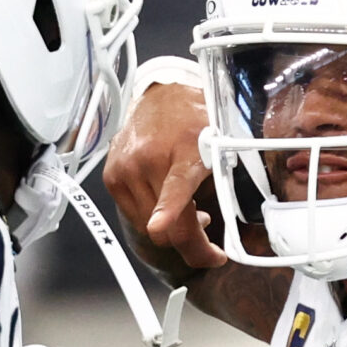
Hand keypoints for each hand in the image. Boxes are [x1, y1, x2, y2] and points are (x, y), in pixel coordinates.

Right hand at [103, 82, 226, 270]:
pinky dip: (153, 219)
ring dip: (170, 231)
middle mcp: (149, 160)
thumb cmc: (193, 122)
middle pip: (165, 226)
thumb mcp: (219, 148)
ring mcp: (126, 170)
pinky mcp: (112, 178)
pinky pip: (134, 216)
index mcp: (185, 151)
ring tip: (189, 213)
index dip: (168, 210)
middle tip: (211, 248)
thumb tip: (234, 228)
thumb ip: (224, 183)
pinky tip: (166, 205)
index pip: (175, 187)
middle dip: (191, 245)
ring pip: (148, 227)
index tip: (159, 225)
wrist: (160, 98)